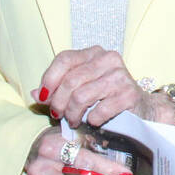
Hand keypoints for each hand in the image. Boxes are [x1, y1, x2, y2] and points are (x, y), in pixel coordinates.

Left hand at [33, 46, 174, 128]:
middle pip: (71, 80)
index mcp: (94, 53)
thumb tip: (35, 95)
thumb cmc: (103, 98)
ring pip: (81, 96)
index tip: (43, 97)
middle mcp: (108, 59)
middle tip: (58, 115)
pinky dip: (91, 120)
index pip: (64, 59)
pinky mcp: (129, 94)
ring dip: (73, 114)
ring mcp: (121, 76)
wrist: (139, 109)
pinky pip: (99, 110)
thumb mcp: (78, 90)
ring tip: (73, 121)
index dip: (49, 79)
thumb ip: (56, 91)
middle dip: (59, 102)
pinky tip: (93, 121)